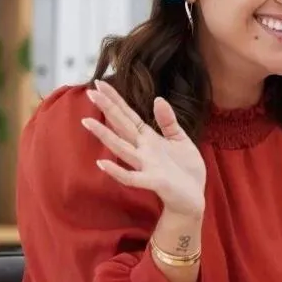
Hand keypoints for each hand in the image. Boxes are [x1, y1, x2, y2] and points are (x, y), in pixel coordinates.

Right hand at [82, 79, 205, 217]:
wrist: (193, 198)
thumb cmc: (186, 170)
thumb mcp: (180, 140)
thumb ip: (168, 121)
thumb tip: (158, 98)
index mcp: (150, 139)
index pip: (128, 116)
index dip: (115, 100)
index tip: (100, 82)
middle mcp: (143, 151)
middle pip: (122, 126)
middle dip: (107, 110)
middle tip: (89, 92)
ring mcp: (146, 166)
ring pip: (121, 148)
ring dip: (105, 136)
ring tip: (87, 122)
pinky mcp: (153, 182)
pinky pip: (131, 177)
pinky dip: (117, 171)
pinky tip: (103, 163)